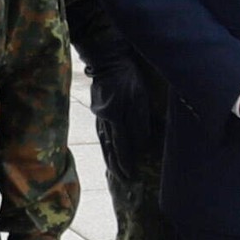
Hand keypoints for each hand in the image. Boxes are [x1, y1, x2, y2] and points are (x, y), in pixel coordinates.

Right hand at [87, 52, 152, 182]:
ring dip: (109, 157)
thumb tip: (141, 145)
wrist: (107, 60)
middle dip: (116, 165)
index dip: (126, 162)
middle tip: (122, 179)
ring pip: (104, 142)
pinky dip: (105, 145)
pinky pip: (101, 133)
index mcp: (114, 117)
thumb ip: (139, 122)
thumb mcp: (139, 97)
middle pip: (110, 148)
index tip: (130, 175)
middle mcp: (104, 119)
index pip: (122, 145)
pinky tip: (107, 149)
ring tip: (114, 170)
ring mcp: (99, 115)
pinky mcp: (98, 109)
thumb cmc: (127, 77)